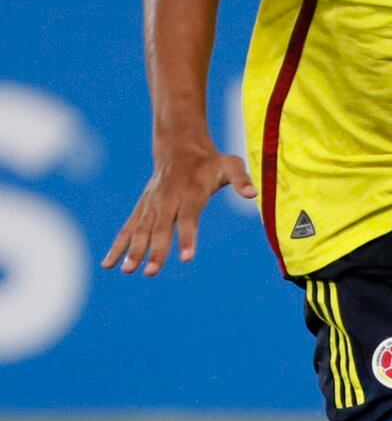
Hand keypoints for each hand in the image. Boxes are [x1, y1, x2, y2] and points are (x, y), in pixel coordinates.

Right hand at [101, 142, 255, 276]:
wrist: (178, 147)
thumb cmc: (210, 162)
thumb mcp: (230, 165)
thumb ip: (241, 179)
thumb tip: (253, 194)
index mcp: (189, 192)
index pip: (188, 218)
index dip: (187, 237)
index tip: (187, 257)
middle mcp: (166, 200)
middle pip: (161, 228)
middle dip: (156, 251)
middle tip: (151, 272)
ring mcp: (151, 205)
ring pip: (140, 230)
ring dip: (133, 251)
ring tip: (128, 271)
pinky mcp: (142, 209)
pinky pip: (127, 228)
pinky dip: (118, 246)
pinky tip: (108, 264)